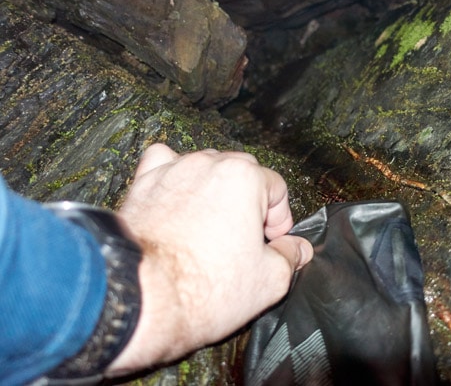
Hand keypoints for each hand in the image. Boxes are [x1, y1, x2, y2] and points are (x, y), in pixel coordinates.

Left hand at [106, 143, 312, 374]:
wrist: (140, 300)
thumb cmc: (203, 289)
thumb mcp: (269, 280)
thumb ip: (291, 257)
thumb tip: (298, 249)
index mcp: (245, 178)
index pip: (277, 188)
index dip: (280, 219)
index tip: (273, 242)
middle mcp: (208, 164)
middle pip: (244, 173)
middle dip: (251, 203)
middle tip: (247, 240)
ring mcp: (173, 171)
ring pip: (206, 167)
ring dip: (216, 190)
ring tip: (212, 226)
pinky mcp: (142, 185)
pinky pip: (163, 163)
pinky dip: (174, 174)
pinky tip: (178, 196)